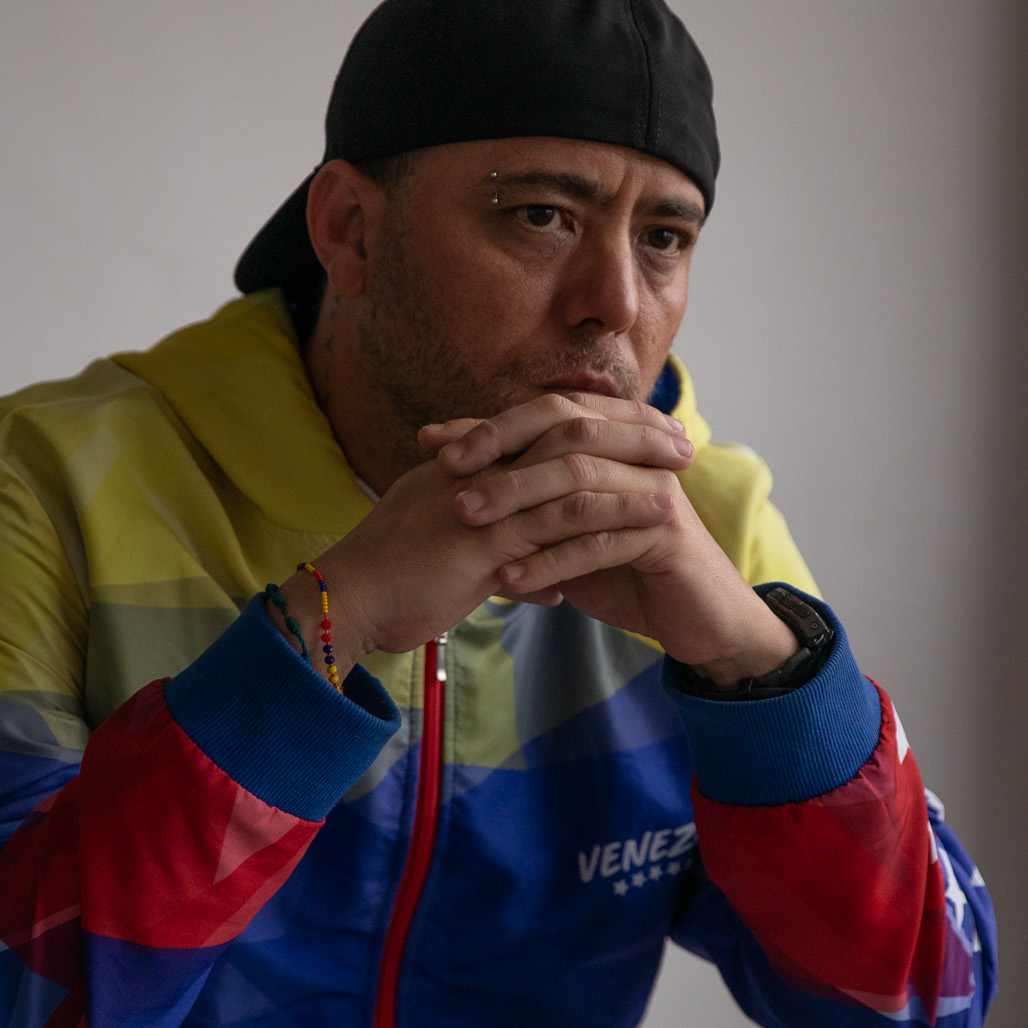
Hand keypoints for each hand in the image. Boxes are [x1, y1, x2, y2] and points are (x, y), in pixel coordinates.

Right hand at [271, 394, 688, 677]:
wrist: (347, 601)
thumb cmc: (392, 587)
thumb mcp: (452, 564)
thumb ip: (501, 563)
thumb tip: (546, 583)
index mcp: (466, 464)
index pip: (543, 429)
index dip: (598, 426)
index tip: (645, 431)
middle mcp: (477, 470)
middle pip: (566, 433)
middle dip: (628, 433)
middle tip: (678, 440)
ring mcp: (481, 499)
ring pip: (571, 474)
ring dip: (630, 475)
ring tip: (680, 482)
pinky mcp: (484, 539)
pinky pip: (559, 523)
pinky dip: (610, 519)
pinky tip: (650, 524)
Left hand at [428, 395, 799, 685]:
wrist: (693, 616)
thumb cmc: (623, 567)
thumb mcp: (565, 526)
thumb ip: (527, 493)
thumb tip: (453, 463)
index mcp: (618, 438)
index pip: (548, 411)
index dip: (490, 423)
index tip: (432, 441)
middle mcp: (641, 452)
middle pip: (566, 432)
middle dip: (501, 451)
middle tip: (445, 474)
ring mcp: (656, 489)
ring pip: (580, 484)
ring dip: (518, 502)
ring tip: (467, 521)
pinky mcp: (666, 533)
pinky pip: (600, 540)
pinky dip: (551, 560)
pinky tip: (509, 579)